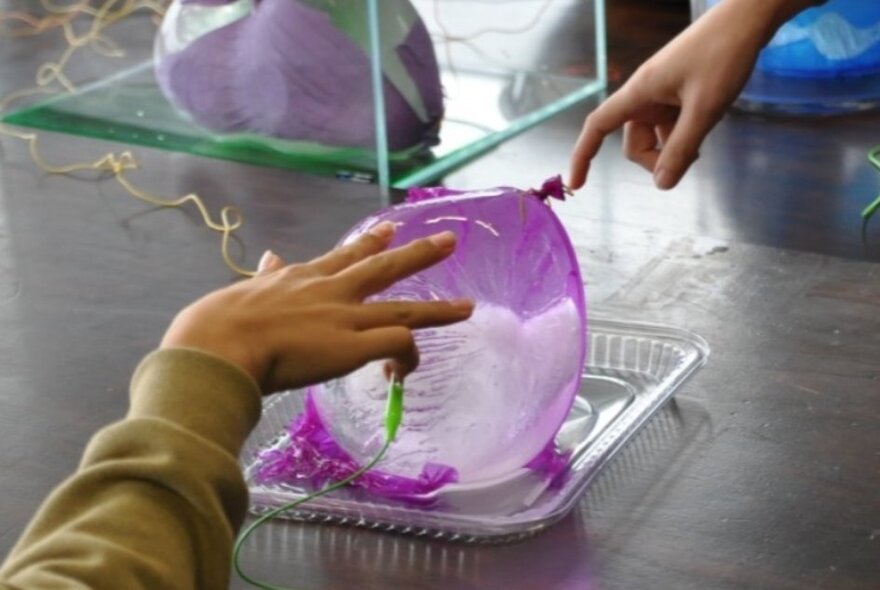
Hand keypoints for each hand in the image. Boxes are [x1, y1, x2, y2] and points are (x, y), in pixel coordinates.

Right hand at [161, 222, 473, 393]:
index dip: (369, 242)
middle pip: (383, 268)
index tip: (390, 228)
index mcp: (301, 278)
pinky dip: (407, 357)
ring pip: (404, 309)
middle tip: (449, 241)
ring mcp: (345, 317)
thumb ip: (265, 276)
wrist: (218, 345)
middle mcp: (330, 291)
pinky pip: (396, 346)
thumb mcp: (243, 290)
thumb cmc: (215, 325)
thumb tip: (270, 256)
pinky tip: (404, 373)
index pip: (343, 256)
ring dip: (438, 309)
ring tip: (467, 307)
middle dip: (418, 254)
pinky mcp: (353, 346)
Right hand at [569, 0, 809, 189]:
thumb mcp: (705, 108)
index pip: (598, 127)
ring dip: (672, 149)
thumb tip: (662, 185)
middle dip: (654, 160)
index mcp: (640, 92)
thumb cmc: (724, 55)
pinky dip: (682, 135)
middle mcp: (645, 94)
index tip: (576, 184)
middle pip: (633, 143)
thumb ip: (682, 148)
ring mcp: (661, 94)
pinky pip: (670, 125)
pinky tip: (705, 128)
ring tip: (702, 143)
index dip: (583, 156)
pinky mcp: (677, 93)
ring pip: (654, 137)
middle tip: (690, 160)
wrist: (748, 18)